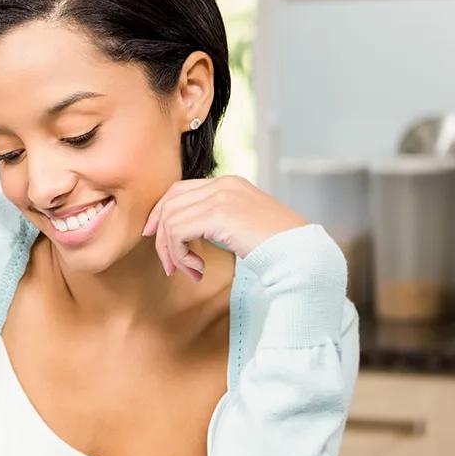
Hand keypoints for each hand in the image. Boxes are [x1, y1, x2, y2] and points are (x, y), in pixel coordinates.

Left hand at [142, 176, 306, 281]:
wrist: (300, 252)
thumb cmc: (275, 246)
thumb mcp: (240, 225)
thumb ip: (215, 220)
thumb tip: (181, 233)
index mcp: (229, 182)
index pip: (179, 190)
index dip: (161, 212)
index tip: (154, 236)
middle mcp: (223, 184)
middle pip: (169, 204)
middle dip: (162, 238)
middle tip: (170, 266)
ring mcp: (221, 196)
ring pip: (170, 220)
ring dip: (173, 253)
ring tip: (190, 272)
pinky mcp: (218, 213)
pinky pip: (177, 232)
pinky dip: (180, 255)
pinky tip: (198, 270)